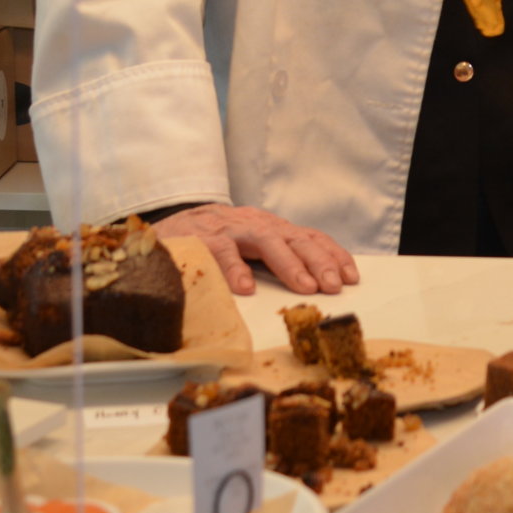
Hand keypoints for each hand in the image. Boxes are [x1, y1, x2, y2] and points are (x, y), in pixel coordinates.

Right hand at [151, 204, 358, 296]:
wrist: (162, 230)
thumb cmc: (211, 244)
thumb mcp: (249, 249)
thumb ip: (274, 259)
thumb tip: (312, 283)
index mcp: (268, 228)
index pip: (307, 236)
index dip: (331, 254)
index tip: (351, 276)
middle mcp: (254, 224)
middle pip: (294, 238)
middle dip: (318, 261)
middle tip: (334, 286)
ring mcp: (229, 229)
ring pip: (265, 240)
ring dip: (288, 264)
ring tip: (305, 287)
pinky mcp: (201, 239)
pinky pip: (221, 251)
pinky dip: (234, 268)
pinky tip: (246, 288)